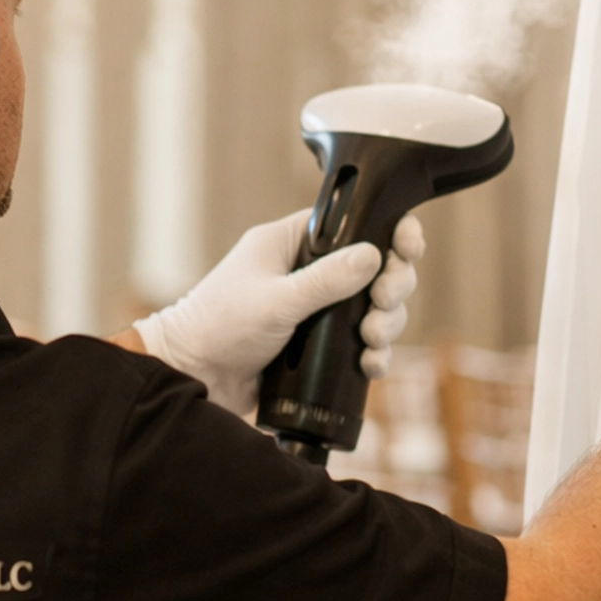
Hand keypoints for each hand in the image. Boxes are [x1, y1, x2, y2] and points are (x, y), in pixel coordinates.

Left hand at [134, 210, 424, 417]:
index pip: (352, 222)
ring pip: (373, 307)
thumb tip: (373, 254)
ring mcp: (314, 309)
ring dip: (386, 322)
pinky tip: (371, 364)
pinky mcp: (318, 345)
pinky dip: (373, 352)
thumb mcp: (276, 300)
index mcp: (291, 243)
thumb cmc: (219, 327)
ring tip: (373, 340)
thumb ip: (325, 279)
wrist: (193, 379)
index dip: (386, 230)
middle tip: (384, 303)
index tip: (407, 246)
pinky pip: (360, 342)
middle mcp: (307, 271)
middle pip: (373, 267)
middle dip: (391, 286)